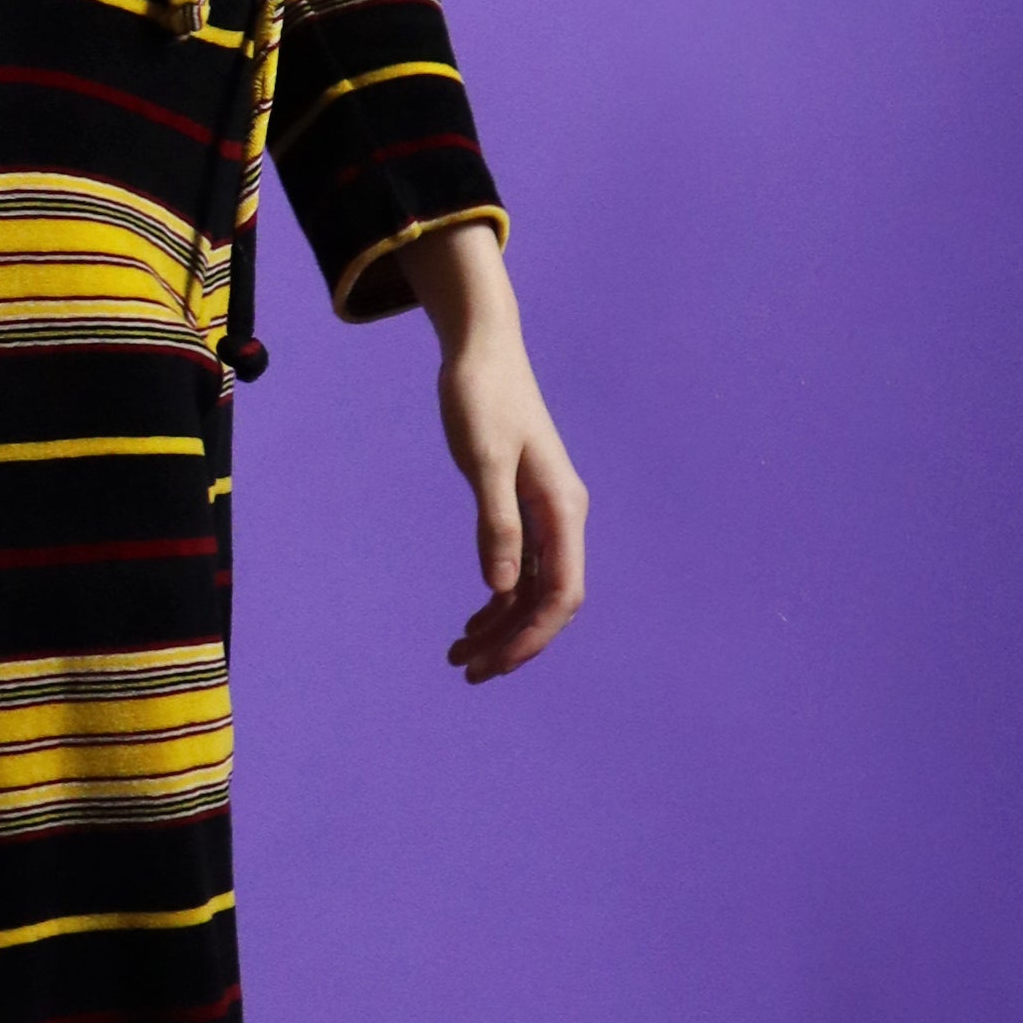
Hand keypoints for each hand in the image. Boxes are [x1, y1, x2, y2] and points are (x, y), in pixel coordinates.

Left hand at [389, 222, 588, 683]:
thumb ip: (496, 522)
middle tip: (466, 672)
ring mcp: (546, 514)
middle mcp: (563, 518)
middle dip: (512, 642)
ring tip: (459, 655)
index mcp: (562, 509)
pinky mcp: (526, 507)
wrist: (482, 351)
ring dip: (501, 626)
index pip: (559, 593)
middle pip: (547, 602)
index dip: (531, 636)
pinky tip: (474, 619)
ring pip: (532, 590)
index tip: (493, 664)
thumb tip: (499, 588)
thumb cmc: (481, 398)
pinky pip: (520, 570)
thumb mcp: (484, 460)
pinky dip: (498, 599)